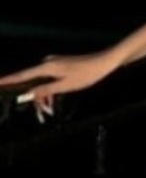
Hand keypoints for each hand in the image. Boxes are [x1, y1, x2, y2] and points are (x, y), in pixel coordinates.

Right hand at [0, 51, 117, 120]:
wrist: (104, 62)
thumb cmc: (86, 74)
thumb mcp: (64, 86)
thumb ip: (45, 90)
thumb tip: (26, 94)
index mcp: (47, 66)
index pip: (22, 75)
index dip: (7, 80)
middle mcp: (48, 62)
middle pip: (32, 81)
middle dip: (33, 99)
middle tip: (42, 115)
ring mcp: (55, 63)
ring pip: (41, 82)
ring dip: (43, 96)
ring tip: (48, 112)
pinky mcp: (61, 66)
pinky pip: (49, 80)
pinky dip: (49, 90)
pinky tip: (52, 101)